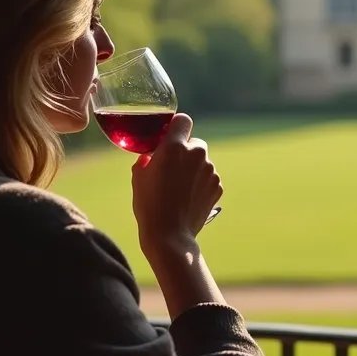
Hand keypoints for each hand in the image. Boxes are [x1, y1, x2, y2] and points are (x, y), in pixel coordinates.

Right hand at [130, 113, 221, 255]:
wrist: (169, 235)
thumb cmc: (149, 204)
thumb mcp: (139, 177)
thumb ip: (147, 159)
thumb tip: (150, 157)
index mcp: (174, 147)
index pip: (183, 120)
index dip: (176, 127)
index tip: (170, 136)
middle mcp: (196, 154)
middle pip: (194, 142)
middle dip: (185, 151)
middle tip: (172, 168)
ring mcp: (210, 170)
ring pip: (202, 162)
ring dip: (193, 169)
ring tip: (179, 189)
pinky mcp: (217, 186)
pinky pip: (209, 178)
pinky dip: (201, 184)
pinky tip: (188, 198)